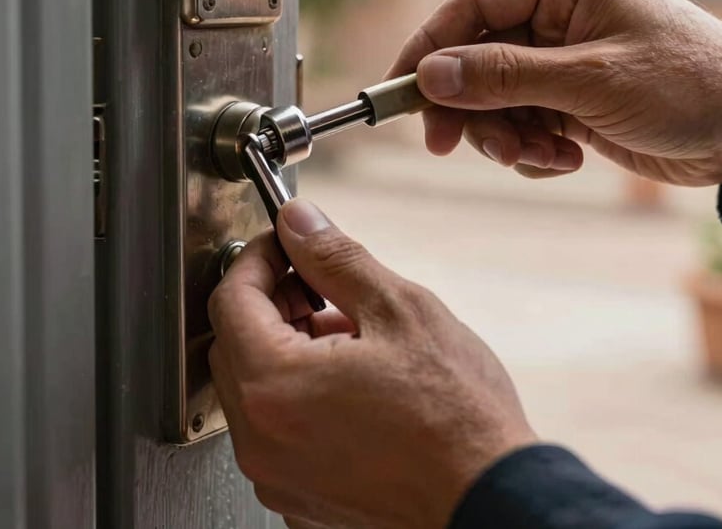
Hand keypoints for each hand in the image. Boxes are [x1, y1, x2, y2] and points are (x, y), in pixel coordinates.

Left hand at [208, 200, 535, 528]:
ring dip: (289, 344)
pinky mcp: (302, 497)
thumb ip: (335, 258)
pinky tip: (352, 378)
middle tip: (319, 282)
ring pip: (257, 386)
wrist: (491, 500)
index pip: (230, 299)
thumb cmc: (456, 416)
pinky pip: (278, 428)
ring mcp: (278, 475)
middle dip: (273, 300)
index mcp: (274, 387)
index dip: (258, 259)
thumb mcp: (399, 310)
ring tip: (351, 331)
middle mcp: (261, 440)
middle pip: (235, 343)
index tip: (285, 243)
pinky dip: (300, 391)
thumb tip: (300, 222)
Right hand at [389, 0, 721, 188]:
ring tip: (539, 155)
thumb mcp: (590, 80)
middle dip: (469, 106)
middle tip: (453, 146)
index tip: (399, 92)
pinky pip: (523, 121)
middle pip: (476, 56)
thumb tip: (431, 76)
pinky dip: (532, 147)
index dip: (428, 47)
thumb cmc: (689, 85)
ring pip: (495, 96)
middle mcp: (560, 14)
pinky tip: (565, 158)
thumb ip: (505, 76)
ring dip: (504, 134)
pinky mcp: (572, 97)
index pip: (472, 4)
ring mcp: (564, 58)